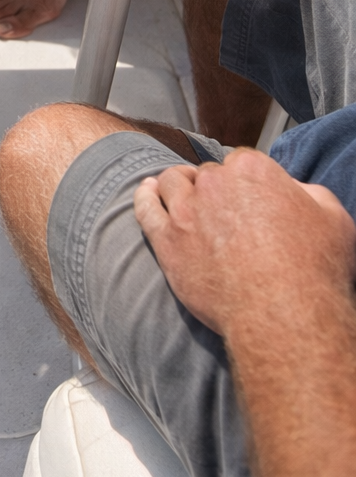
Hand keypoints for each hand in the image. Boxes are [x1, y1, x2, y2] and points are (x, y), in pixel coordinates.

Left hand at [134, 147, 355, 335]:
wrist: (282, 314)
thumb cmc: (312, 269)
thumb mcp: (332, 217)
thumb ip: (308, 193)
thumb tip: (294, 190)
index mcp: (252, 169)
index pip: (241, 162)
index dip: (245, 181)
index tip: (250, 198)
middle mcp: (214, 183)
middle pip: (206, 175)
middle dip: (214, 188)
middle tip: (222, 211)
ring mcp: (186, 211)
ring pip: (172, 184)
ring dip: (178, 186)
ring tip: (180, 194)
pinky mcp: (167, 241)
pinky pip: (146, 209)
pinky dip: (145, 197)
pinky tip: (146, 192)